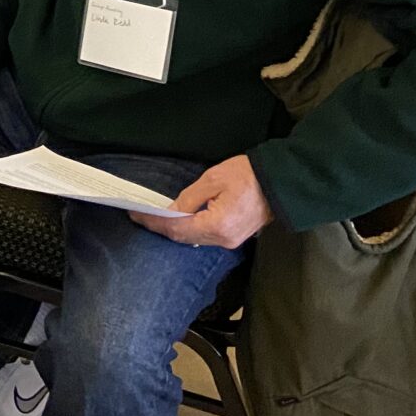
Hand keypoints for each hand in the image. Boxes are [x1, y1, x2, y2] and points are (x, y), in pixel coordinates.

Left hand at [131, 154, 271, 248]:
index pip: (177, 228)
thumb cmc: (248, 175)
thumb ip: (189, 197)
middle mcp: (223, 239)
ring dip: (173, 229)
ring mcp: (230, 241)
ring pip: (193, 240)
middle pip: (184, 238)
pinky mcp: (234, 237)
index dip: (155, 222)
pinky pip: (204, 237)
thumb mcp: (213, 179)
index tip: (136, 215)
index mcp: (217, 225)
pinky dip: (189, 229)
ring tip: (154, 218)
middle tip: (140, 216)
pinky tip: (178, 221)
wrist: (279, 182)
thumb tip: (171, 210)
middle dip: (160, 227)